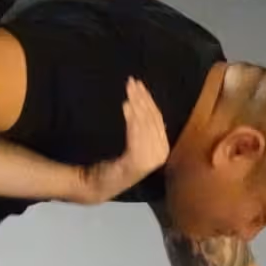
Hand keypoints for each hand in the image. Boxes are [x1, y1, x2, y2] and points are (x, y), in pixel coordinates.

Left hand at [74, 79, 169, 202]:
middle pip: (152, 119)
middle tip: (132, 82)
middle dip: (142, 98)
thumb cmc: (117, 162)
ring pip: (144, 124)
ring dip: (137, 104)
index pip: (157, 118)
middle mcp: (161, 154)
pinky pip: (135, 136)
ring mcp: (150, 159)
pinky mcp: (136, 162)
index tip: (139, 84)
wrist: (102, 184)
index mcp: (163, 148)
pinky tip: (126, 106)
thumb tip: (145, 103)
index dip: (149, 99)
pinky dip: (131, 119)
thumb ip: (143, 128)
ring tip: (129, 90)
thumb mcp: (136, 143)